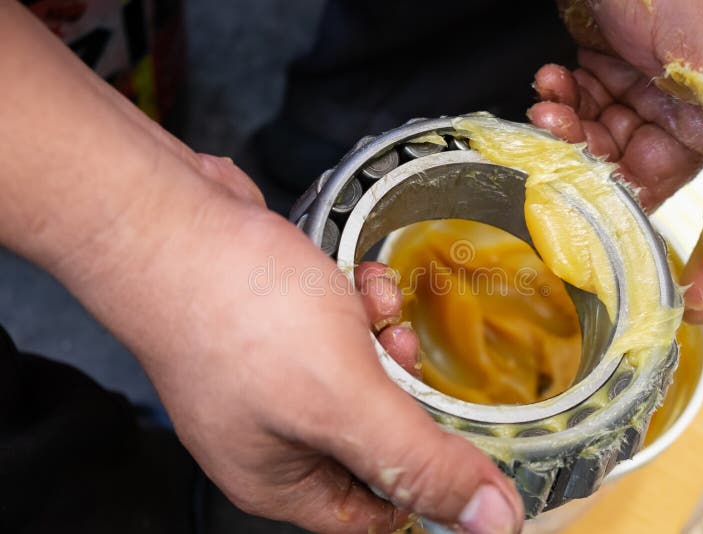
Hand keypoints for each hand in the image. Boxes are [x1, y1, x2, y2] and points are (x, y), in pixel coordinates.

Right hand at [69, 153, 522, 533]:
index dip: (422, 483)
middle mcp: (273, 435)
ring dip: (380, 336)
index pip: (375, 511)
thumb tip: (490, 520)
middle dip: (400, 391)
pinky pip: (337, 329)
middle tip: (401, 356)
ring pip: (359, 373)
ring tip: (374, 303)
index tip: (458, 443)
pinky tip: (355, 277)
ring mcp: (270, 376)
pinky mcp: (274, 324)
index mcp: (281, 479)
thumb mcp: (344, 400)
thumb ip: (419, 462)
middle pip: (373, 435)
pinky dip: (357, 303)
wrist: (170, 222)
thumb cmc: (239, 314)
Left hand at [528, 0, 702, 322]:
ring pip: (612, 145)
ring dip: (576, 134)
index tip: (692, 306)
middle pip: (654, 179)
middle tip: (569, 163)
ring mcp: (657, 86)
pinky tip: (552, 81)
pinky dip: (566, 102)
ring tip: (553, 104)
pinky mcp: (618, 65)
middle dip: (605, 178)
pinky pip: (591, 107)